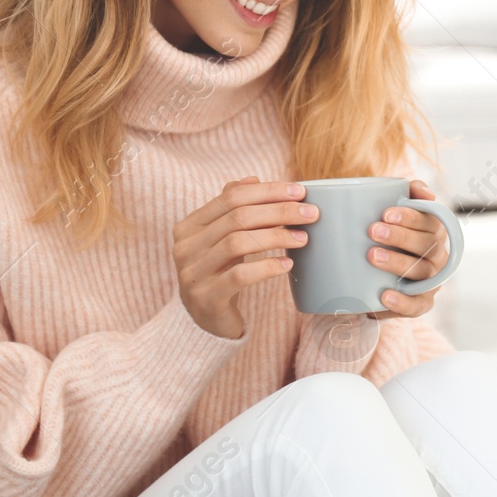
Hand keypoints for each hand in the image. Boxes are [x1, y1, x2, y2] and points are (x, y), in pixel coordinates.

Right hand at [173, 176, 317, 338]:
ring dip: (276, 237)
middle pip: (237, 218)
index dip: (268, 191)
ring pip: (238, 243)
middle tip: (310, 213)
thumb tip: (253, 178)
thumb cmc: (218, 271)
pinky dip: (266, 267)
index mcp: (189, 226)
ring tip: (303, 238)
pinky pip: (240, 276)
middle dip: (279, 211)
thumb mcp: (221, 238)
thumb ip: (232, 209)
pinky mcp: (207, 297)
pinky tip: (287, 265)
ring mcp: (193, 272)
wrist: (204, 318)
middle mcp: (186, 246)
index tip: (299, 192)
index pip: (231, 197)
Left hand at [366, 179, 449, 319]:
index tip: (386, 213)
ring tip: (371, 256)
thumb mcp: (393, 215)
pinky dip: (402, 301)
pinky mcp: (422, 303)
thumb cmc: (387, 239)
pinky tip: (384, 294)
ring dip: (398, 263)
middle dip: (401, 237)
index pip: (430, 220)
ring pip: (422, 272)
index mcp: (434, 231)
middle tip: (373, 231)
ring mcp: (432, 281)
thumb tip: (422, 190)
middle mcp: (438, 256)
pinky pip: (417, 305)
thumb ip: (406, 193)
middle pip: (428, 245)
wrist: (374, 280)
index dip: (411, 216)